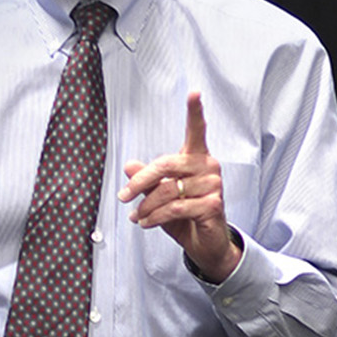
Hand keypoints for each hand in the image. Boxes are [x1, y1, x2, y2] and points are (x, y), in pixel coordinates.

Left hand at [117, 91, 242, 281]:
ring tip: (136, 216)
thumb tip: (129, 165)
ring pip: (167, 191)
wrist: (205, 243)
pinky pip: (175, 209)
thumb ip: (147, 179)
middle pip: (166, 165)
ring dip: (145, 207)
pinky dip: (154, 218)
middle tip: (123, 196)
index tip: (194, 92)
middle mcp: (209, 166)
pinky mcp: (213, 205)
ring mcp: (214, 185)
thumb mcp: (160, 195)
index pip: (197, 130)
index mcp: (197, 157)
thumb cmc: (184, 215)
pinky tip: (146, 223)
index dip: (195, 111)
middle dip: (140, 182)